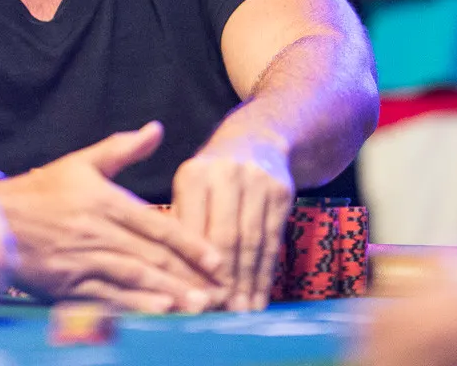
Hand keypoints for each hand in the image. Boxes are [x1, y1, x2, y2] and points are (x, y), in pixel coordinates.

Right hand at [0, 121, 226, 312]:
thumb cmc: (40, 191)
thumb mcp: (80, 163)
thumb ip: (121, 149)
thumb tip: (156, 129)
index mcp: (104, 201)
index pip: (156, 225)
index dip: (189, 243)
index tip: (217, 258)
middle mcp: (95, 231)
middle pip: (150, 255)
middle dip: (187, 273)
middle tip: (219, 289)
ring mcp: (79, 260)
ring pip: (132, 277)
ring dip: (167, 292)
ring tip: (198, 304)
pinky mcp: (64, 285)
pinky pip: (104, 298)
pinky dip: (132, 306)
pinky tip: (156, 313)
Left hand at [172, 135, 294, 310]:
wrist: (256, 140)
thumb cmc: (210, 178)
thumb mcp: (189, 190)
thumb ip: (182, 230)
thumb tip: (175, 285)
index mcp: (194, 175)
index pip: (194, 231)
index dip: (194, 270)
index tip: (193, 303)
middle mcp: (226, 173)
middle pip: (226, 238)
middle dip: (224, 281)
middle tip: (220, 315)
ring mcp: (258, 180)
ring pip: (253, 241)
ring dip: (248, 282)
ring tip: (241, 314)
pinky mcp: (282, 191)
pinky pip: (273, 239)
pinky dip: (266, 272)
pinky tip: (260, 296)